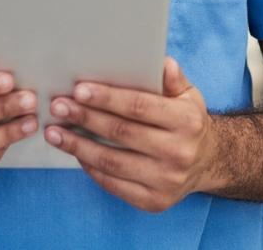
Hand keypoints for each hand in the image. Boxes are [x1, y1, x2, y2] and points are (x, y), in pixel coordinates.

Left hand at [44, 57, 214, 212]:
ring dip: (78, 146)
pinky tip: (75, 152)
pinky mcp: (154, 202)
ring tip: (54, 133)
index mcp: (185, 121)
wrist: (208, 162)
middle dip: (85, 118)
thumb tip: (161, 62)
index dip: (107, 98)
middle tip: (59, 106)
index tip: (79, 90)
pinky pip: (115, 184)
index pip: (138, 107)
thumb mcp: (188, 94)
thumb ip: (173, 78)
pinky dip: (91, 168)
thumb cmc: (187, 120)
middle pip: (121, 133)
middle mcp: (178, 152)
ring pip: (113, 161)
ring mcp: (166, 181)